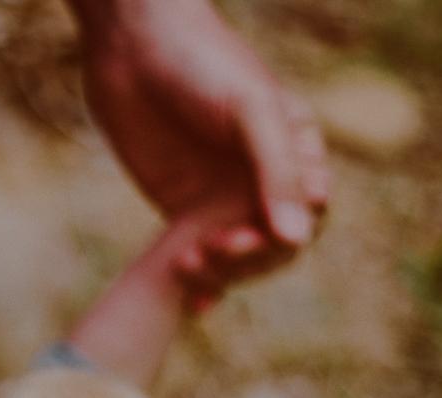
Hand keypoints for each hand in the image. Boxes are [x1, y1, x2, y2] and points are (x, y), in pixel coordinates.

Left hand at [73, 0, 329, 286]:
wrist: (133, 50)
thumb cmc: (203, 67)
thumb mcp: (250, 112)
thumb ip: (275, 172)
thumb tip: (297, 238)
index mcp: (298, 153)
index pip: (308, 215)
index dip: (281, 236)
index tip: (240, 233)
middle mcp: (265, 179)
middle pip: (276, 245)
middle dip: (249, 257)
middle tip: (210, 249)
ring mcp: (225, 196)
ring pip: (240, 257)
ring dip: (222, 273)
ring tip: (185, 265)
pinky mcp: (184, 208)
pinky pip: (201, 255)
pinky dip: (200, 283)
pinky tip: (191, 304)